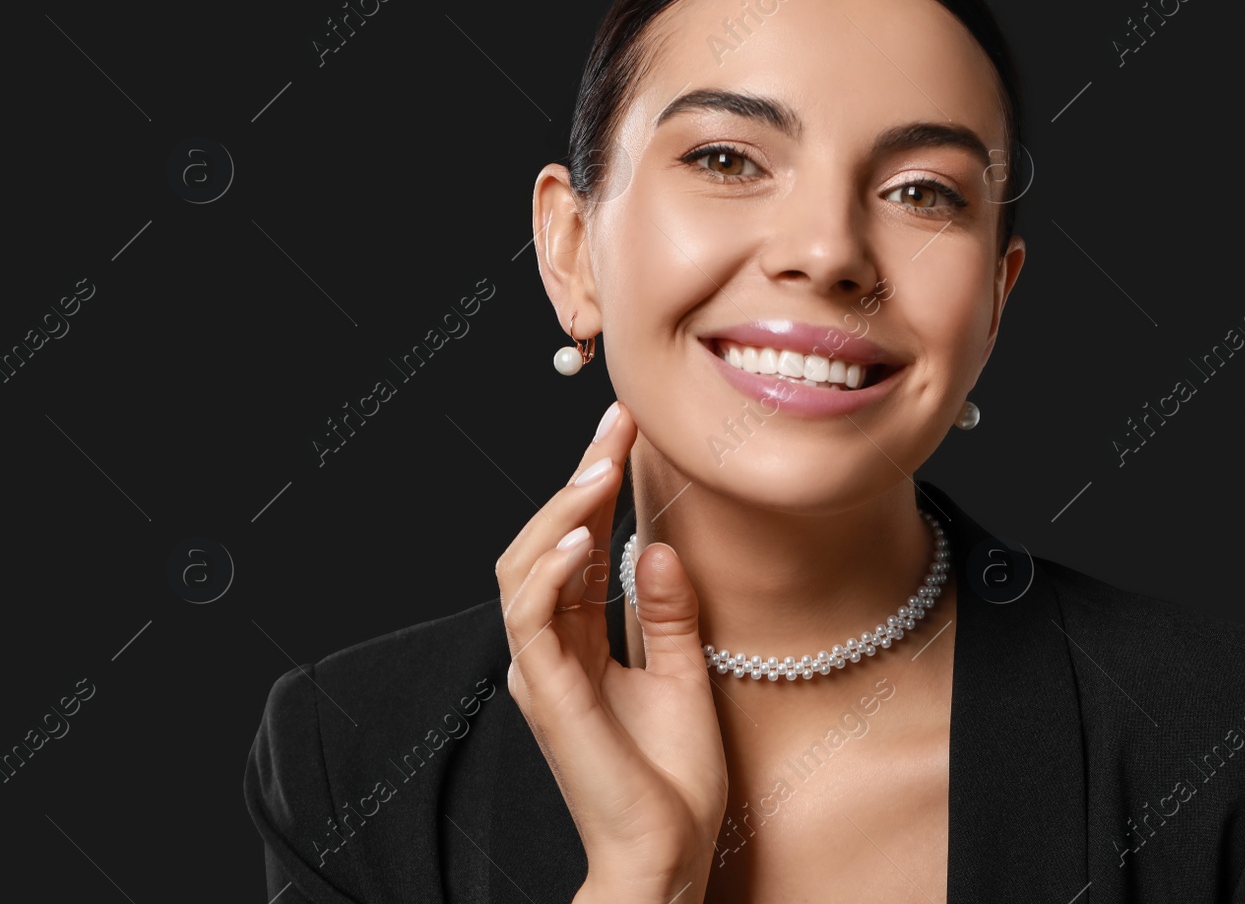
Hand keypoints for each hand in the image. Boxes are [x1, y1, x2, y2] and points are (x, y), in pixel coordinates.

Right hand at [496, 401, 727, 901]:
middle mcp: (549, 650)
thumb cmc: (671, 780)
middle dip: (576, 478)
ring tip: (599, 466)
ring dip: (561, 511)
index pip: (575, 546)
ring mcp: (543, 672)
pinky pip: (532, 620)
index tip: (625, 430)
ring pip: (524, 568)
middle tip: (615, 427)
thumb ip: (667, 612)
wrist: (666, 854)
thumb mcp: (682, 674)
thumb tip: (655, 545)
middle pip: (542, 544)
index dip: (593, 484)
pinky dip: (552, 571)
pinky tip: (586, 537)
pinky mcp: (550, 695)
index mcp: (576, 643)